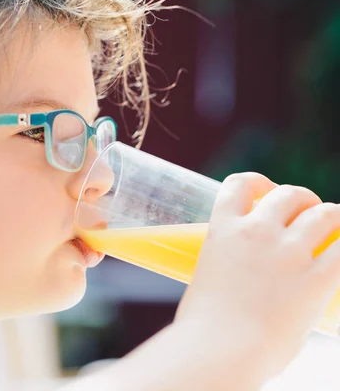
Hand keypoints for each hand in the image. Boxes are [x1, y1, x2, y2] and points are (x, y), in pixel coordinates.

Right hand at [175, 172, 339, 375]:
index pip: (240, 184)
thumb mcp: (207, 279)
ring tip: (330, 229)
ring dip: (330, 216)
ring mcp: (288, 252)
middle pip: (289, 193)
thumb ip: (228, 269)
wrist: (219, 350)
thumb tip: (245, 281)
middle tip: (304, 216)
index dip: (258, 182)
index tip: (265, 191)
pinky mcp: (317, 278)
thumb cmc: (204, 327)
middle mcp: (256, 232)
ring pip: (325, 212)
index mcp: (223, 230)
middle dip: (301, 200)